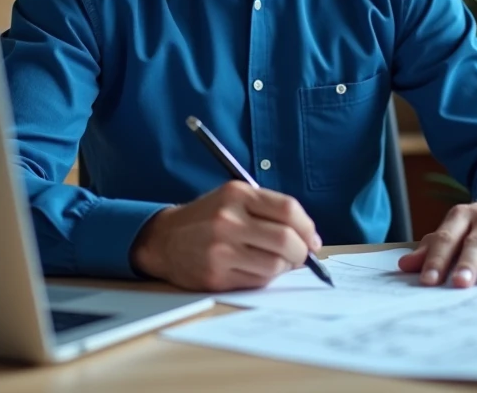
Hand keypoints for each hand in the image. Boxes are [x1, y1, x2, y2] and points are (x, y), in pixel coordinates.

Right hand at [130, 181, 321, 291]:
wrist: (164, 240)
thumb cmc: (208, 218)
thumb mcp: (233, 198)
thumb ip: (268, 210)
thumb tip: (309, 239)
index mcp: (237, 194)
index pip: (288, 210)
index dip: (308, 227)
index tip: (312, 239)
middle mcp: (228, 220)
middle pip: (286, 240)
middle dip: (301, 252)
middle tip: (301, 256)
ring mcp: (220, 249)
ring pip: (275, 265)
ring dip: (284, 267)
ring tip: (276, 262)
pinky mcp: (215, 275)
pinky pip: (257, 281)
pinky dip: (264, 278)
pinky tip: (255, 269)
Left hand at [398, 197, 476, 286]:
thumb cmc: (475, 230)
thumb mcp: (452, 234)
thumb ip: (430, 250)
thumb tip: (404, 266)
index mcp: (462, 215)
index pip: (447, 238)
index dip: (437, 260)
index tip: (428, 281)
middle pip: (476, 241)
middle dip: (467, 263)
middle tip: (459, 283)